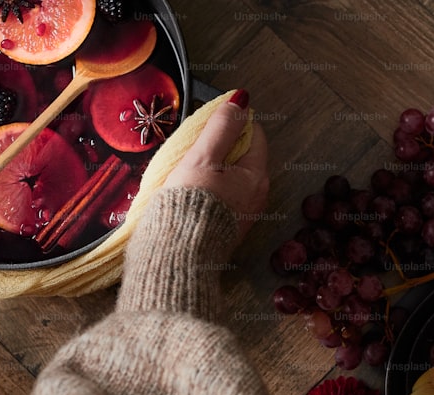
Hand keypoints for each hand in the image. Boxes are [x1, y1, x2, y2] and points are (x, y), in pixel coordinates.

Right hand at [163, 90, 268, 237]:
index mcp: (256, 177)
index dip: (231, 124)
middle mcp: (256, 197)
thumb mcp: (203, 157)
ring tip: (186, 175)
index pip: (254, 135)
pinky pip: (221, 199)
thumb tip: (240, 99)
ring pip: (230, 178)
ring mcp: (243, 215)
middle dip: (219, 149)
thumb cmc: (190, 205)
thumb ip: (221, 126)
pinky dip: (207, 191)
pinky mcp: (227, 229)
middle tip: (192, 151)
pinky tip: (189, 195)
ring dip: (210, 171)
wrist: (177, 255)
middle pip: (242, 157)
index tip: (208, 126)